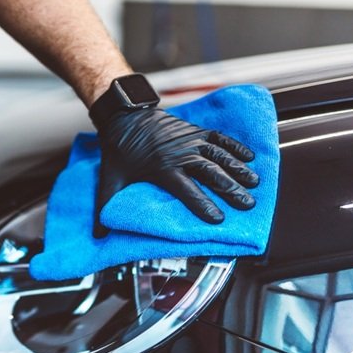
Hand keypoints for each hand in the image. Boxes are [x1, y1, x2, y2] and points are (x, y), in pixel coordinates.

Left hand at [93, 108, 259, 237]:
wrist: (124, 118)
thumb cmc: (119, 151)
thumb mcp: (110, 180)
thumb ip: (106, 208)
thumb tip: (97, 234)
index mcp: (161, 168)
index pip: (187, 190)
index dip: (203, 205)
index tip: (217, 220)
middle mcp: (180, 153)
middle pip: (211, 173)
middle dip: (230, 189)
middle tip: (247, 205)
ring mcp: (190, 140)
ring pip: (219, 155)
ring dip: (239, 169)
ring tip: (254, 183)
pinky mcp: (195, 131)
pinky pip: (219, 138)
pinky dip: (235, 146)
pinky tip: (249, 157)